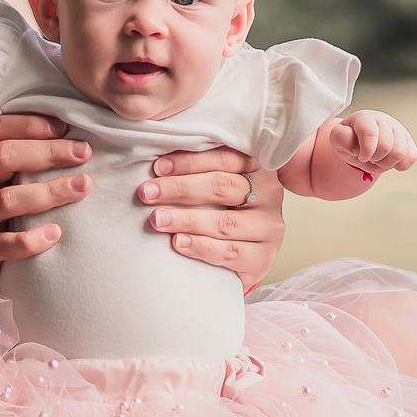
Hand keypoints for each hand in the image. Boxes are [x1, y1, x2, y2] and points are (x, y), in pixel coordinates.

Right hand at [0, 114, 90, 288]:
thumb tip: (75, 144)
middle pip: (5, 158)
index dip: (29, 126)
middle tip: (84, 152)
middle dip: (48, 152)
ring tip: (82, 186)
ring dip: (49, 191)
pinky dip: (32, 238)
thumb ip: (22, 165)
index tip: (64, 127)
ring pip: (8, 199)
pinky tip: (56, 232)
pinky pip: (5, 243)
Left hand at [138, 147, 285, 289]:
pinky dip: (201, 247)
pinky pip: (230, 252)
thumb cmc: (222, 210)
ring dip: (186, 220)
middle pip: (222, 187)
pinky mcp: (263, 257)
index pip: (225, 159)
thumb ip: (200, 170)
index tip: (157, 168)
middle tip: (147, 193)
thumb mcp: (217, 184)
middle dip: (180, 189)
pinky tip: (178, 243)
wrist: (240, 254)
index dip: (188, 162)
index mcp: (259, 167)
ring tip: (157, 219)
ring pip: (225, 222)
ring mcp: (269, 227)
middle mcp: (270, 194)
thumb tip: (158, 163)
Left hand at [330, 111, 416, 176]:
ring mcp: (398, 129)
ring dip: (386, 163)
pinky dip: (400, 165)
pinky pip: (411, 156)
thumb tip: (355, 146)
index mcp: (364, 118)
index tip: (361, 156)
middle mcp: (383, 120)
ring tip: (378, 159)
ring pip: (400, 152)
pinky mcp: (408, 140)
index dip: (366, 151)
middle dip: (375, 159)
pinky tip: (389, 160)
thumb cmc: (350, 141)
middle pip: (386, 146)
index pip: (370, 133)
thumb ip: (341, 138)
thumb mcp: (338, 139)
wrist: (361, 145)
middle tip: (369, 158)